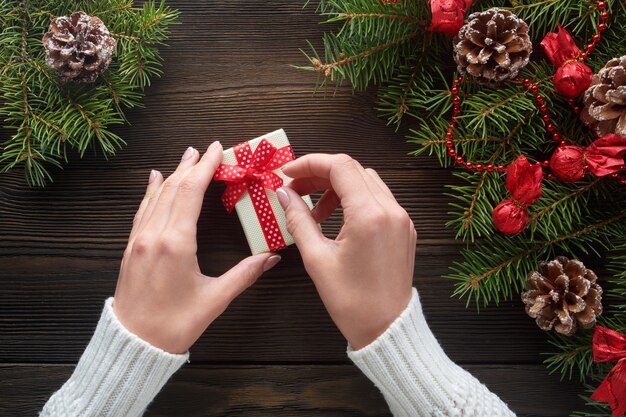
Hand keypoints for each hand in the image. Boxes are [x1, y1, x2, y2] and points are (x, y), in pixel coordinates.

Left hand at [113, 142, 280, 353]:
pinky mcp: (131, 248)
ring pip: (156, 196)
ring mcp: (139, 240)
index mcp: (176, 243)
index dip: (205, 168)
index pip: (190, 193)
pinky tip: (153, 180)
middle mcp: (154, 235)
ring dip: (172, 174)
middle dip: (191, 165)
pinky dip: (151, 191)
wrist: (133, 344)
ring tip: (186, 156)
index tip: (216, 150)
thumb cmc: (174, 325)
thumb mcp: (215, 299)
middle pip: (173, 188)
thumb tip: (272, 257)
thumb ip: (245, 274)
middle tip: (206, 148)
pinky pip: (142, 210)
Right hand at [278, 154, 414, 349]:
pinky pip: (378, 199)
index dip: (309, 163)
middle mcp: (391, 210)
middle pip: (353, 170)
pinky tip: (336, 220)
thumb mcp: (317, 259)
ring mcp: (402, 219)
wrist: (387, 329)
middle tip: (295, 190)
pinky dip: (354, 200)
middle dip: (320, 174)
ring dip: (337, 187)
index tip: (288, 173)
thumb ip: (299, 220)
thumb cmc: (352, 301)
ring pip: (366, 182)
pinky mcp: (405, 229)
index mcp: (370, 215)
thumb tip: (284, 195)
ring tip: (315, 212)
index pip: (339, 167)